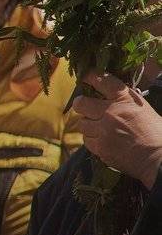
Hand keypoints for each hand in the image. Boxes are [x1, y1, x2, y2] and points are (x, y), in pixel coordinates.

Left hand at [73, 72, 161, 188]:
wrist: (159, 158)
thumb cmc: (156, 132)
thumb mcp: (143, 108)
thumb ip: (123, 100)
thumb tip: (106, 93)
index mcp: (124, 99)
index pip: (101, 80)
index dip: (90, 76)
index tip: (86, 77)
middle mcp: (111, 112)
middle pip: (81, 103)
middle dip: (82, 104)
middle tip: (86, 107)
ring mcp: (104, 131)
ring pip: (82, 123)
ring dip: (89, 125)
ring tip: (99, 128)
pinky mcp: (100, 147)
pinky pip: (87, 140)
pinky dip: (93, 140)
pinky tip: (103, 140)